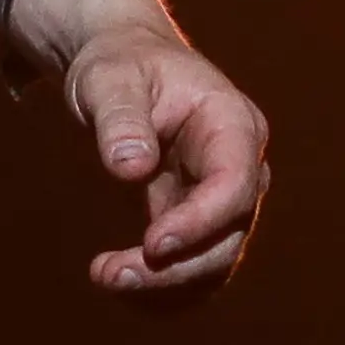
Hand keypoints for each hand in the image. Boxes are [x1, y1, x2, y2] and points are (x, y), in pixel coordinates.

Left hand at [4, 0, 268, 297]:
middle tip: (110, 273)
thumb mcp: (110, 78)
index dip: (200, 221)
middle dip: (177, 264)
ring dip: (166, 280)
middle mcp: (240, 164)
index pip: (235, 184)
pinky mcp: (197, 215)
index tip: (151, 244)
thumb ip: (121, 118)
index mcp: (233, 123)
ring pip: (214, 256)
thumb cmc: (120, 62)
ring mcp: (222, 194)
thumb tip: (131, 168)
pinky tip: (117, 277)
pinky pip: (192, 260)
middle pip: (230, 232)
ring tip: (105, 275)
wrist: (123, 63)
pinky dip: (160, 281)